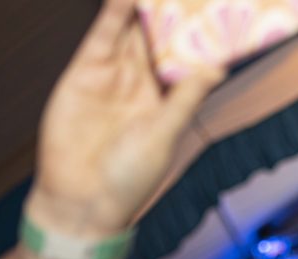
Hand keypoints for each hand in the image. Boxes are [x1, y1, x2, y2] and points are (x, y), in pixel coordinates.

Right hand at [27, 0, 222, 237]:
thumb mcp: (164, 134)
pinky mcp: (84, 73)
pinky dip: (114, 14)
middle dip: (170, 14)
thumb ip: (185, 98)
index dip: (194, 37)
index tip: (213, 11)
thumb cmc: (128, 178)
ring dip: (144, 7)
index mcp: (164, 102)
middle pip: (157, 39)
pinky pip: (102, 37)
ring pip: (131, 31)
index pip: (182, 60)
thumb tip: (218, 70)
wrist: (79, 200)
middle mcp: (138, 85)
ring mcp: (111, 77)